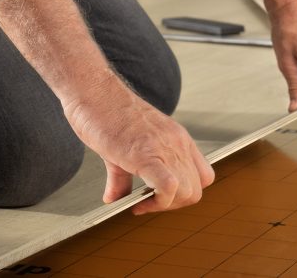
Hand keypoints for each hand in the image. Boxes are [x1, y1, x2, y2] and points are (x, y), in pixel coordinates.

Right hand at [64, 76, 213, 214]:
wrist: (92, 90)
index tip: (158, 197)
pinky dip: (157, 201)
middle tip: (146, 202)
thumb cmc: (106, 113)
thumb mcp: (123, 146)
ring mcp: (165, 147)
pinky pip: (168, 186)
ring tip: (138, 201)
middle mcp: (177, 142)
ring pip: (187, 192)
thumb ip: (122, 177)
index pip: (203, 176)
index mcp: (177, 138)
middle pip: (196, 190)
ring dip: (163, 205)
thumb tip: (114, 199)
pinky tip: (136, 202)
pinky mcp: (145, 153)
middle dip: (171, 205)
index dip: (184, 194)